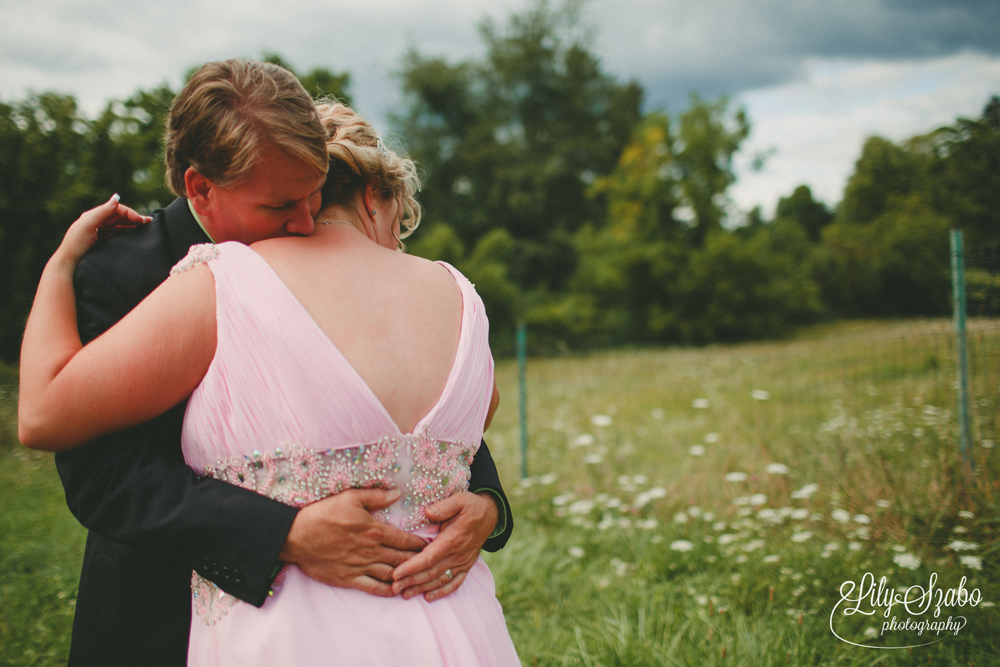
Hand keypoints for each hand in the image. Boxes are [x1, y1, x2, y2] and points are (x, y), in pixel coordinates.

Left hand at [55, 194, 150, 268]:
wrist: (70, 264)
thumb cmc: (76, 244)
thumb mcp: (87, 225)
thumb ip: (102, 212)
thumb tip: (117, 197)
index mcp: (93, 216)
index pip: (116, 209)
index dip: (130, 212)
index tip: (141, 221)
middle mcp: (98, 222)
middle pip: (120, 216)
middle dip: (135, 218)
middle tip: (149, 222)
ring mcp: (101, 232)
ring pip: (121, 225)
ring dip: (134, 225)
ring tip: (146, 227)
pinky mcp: (104, 242)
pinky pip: (119, 234)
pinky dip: (129, 233)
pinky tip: (136, 235)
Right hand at [279, 488, 426, 596]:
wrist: (296, 536)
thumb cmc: (323, 514)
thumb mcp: (350, 497)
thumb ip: (376, 496)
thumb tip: (397, 493)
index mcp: (373, 530)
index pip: (404, 539)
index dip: (420, 543)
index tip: (432, 544)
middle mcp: (370, 550)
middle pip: (402, 558)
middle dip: (419, 560)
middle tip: (432, 562)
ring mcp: (360, 566)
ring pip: (391, 573)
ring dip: (407, 576)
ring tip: (419, 577)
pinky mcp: (349, 579)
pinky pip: (373, 587)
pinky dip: (387, 590)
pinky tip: (396, 590)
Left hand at [391, 491, 497, 601]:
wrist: (490, 515)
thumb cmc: (471, 506)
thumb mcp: (460, 499)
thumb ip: (445, 506)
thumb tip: (428, 512)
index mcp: (453, 539)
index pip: (429, 557)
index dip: (412, 567)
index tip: (396, 573)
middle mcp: (457, 554)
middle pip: (431, 572)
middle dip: (411, 581)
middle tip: (393, 587)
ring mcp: (462, 562)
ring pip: (440, 579)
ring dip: (422, 588)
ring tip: (405, 594)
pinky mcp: (465, 566)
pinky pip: (454, 583)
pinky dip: (442, 592)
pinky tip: (428, 597)